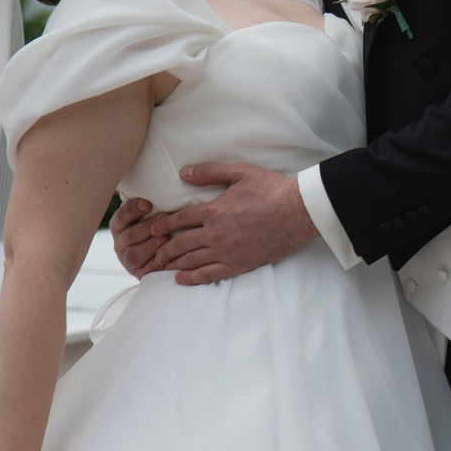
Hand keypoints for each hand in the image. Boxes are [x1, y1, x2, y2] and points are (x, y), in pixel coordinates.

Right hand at [109, 195, 163, 277]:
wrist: (161, 255)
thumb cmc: (158, 226)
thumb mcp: (151, 213)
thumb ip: (151, 201)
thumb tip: (170, 176)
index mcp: (119, 225)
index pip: (122, 216)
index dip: (133, 209)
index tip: (148, 203)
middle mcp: (120, 242)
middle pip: (130, 235)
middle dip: (147, 227)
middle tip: (165, 219)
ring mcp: (128, 260)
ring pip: (135, 254)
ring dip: (151, 245)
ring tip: (166, 238)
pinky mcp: (138, 274)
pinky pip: (145, 271)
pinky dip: (156, 265)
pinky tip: (167, 258)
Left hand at [146, 163, 319, 284]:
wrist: (298, 212)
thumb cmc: (271, 189)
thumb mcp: (240, 172)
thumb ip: (210, 172)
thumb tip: (183, 173)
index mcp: (214, 210)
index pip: (180, 219)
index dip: (163, 225)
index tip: (153, 229)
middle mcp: (215, 233)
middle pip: (181, 243)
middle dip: (164, 248)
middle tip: (153, 251)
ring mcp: (226, 251)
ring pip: (191, 260)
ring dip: (173, 263)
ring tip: (161, 265)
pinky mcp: (238, 264)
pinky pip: (209, 274)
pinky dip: (192, 278)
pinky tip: (181, 279)